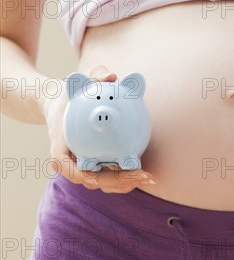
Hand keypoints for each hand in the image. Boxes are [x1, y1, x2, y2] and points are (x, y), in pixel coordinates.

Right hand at [43, 65, 156, 192]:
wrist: (60, 104)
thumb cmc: (72, 91)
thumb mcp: (82, 78)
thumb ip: (95, 75)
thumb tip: (112, 76)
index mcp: (59, 143)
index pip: (63, 165)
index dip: (81, 173)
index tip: (99, 172)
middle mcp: (70, 159)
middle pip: (90, 179)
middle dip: (115, 182)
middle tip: (140, 174)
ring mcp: (81, 165)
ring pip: (102, 182)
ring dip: (124, 184)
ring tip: (148, 178)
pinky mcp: (93, 166)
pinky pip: (110, 175)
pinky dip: (126, 177)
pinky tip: (148, 173)